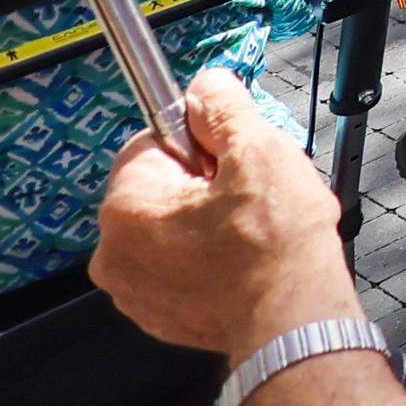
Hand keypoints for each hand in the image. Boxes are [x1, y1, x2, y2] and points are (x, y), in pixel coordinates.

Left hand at [93, 69, 359, 357]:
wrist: (292, 318)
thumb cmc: (276, 244)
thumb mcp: (259, 151)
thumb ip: (224, 110)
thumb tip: (207, 86)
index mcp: (127, 206)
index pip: (151, 141)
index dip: (200, 141)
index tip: (231, 156)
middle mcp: (113, 252)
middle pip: (159, 186)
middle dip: (203, 183)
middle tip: (249, 195)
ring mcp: (132, 290)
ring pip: (168, 228)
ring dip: (202, 221)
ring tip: (250, 230)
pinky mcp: (156, 315)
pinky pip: (174, 267)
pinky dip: (203, 259)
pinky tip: (241, 259)